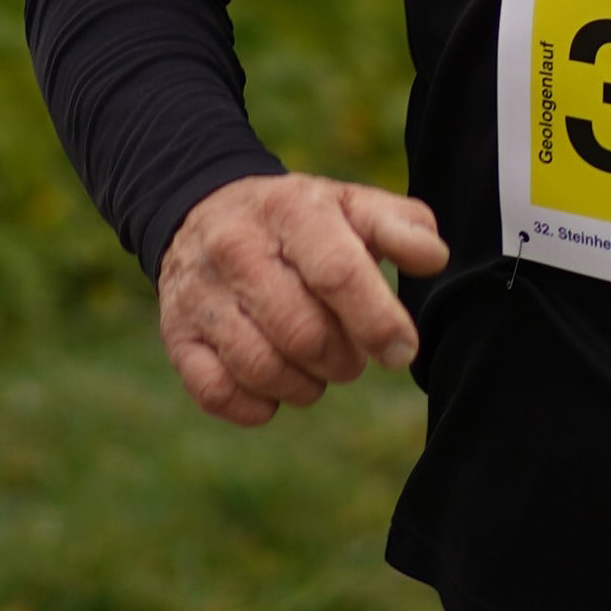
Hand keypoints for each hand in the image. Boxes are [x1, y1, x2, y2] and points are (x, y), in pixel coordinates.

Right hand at [158, 172, 449, 426]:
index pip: (337, 273)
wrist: (203, 211)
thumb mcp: (349, 205)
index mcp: (290, 211)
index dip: (378, 321)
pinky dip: (256, 405)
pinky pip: (218, 393)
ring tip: (315, 367)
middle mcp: (236, 248)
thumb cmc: (299, 221)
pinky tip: (274, 385)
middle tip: (351, 355)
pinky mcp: (176, 335)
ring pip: (261, 368)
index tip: (401, 350)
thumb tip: (433, 258)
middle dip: (343, 360)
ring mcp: (200, 294)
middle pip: (303, 334)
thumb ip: (400, 226)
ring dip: (304, 386)